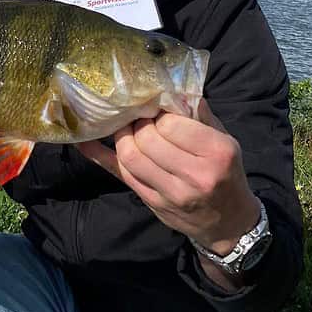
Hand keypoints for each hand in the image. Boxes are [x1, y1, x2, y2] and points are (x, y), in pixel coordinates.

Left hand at [77, 99, 259, 253]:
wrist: (228, 224)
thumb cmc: (227, 174)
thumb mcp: (226, 141)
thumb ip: (200, 114)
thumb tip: (173, 87)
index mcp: (217, 154)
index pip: (171, 124)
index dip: (159, 113)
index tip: (157, 109)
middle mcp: (194, 176)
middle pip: (147, 139)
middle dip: (138, 123)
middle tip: (138, 116)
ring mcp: (171, 193)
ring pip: (130, 157)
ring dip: (122, 137)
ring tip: (127, 128)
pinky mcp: (152, 203)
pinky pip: (119, 175)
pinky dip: (99, 155)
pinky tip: (83, 142)